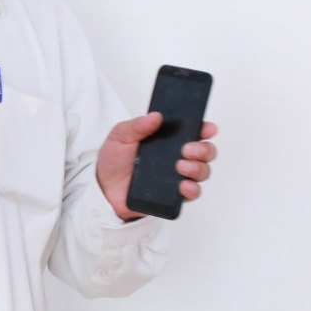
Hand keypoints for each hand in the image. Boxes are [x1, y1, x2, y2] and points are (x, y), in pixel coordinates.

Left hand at [95, 115, 217, 220]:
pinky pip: (192, 193)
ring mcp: (178, 176)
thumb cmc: (114, 160)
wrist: (104, 188)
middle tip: (187, 149)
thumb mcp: (120, 136)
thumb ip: (136, 125)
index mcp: (168, 139)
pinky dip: (192, 189)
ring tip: (182, 167)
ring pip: (202, 171)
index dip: (204, 128)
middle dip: (203, 149)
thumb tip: (155, 116)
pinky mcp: (174, 195)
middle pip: (205, 151)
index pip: (193, 130)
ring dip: (198, 168)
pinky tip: (183, 185)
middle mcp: (178, 156)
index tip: (206, 128)